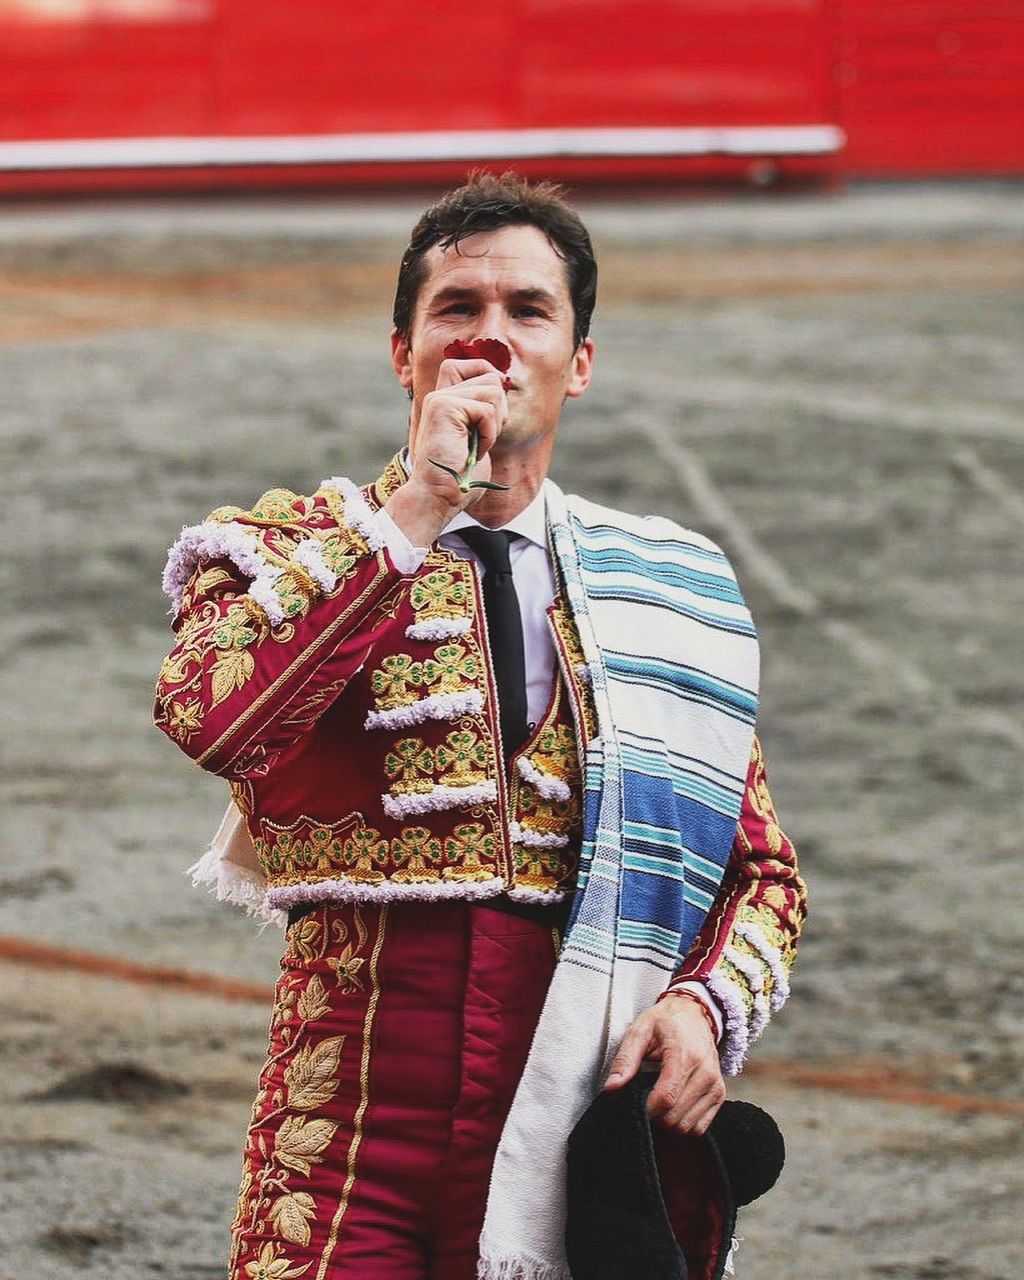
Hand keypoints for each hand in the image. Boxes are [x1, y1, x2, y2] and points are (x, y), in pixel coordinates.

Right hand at [388, 356, 508, 544]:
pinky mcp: (444, 406)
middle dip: (500, 409)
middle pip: (490, 375)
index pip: (473, 364)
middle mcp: (440, 395)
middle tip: (484, 437)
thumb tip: (502, 384)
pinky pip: (486, 410)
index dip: (491, 376)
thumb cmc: (460, 479)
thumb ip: (485, 412)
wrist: (438, 497)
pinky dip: (488, 434)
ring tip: (477, 445)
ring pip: (493, 390)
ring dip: (495, 424)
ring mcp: (440, 398)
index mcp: (446, 401)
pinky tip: (474, 450)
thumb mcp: (477, 439)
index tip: (494, 410)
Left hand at [603, 995, 724, 1135]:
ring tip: (659, 1100)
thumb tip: (612, 1087)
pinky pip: (700, 1127)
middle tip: (645, 1098)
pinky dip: (684, 1123)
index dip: (646, 1109)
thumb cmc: (666, 1021)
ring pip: (687, 1126)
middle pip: (675, 1117)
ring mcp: (715, 1086)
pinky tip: (674, 1106)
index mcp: (684, 1055)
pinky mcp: (719, 1095)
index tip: (636, 1102)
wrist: (694, 1013)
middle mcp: (705, 1073)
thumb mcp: (640, 1031)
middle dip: (655, 1115)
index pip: (666, 1099)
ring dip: (669, 1121)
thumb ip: (625, 1059)